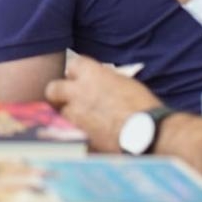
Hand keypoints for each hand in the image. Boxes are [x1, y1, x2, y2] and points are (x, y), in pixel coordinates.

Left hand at [44, 55, 160, 152]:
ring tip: (83, 121)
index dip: (76, 74)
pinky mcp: (78, 134)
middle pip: (54, 88)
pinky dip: (76, 132)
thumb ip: (104, 80)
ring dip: (69, 115)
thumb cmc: (143, 106)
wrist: (148, 133)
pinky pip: (70, 131)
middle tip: (68, 100)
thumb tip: (98, 83)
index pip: (73, 65)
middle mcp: (78, 91)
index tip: (81, 79)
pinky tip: (88, 135)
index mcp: (91, 73)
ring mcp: (75, 114)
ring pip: (61, 112)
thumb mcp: (123, 83)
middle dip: (59, 94)